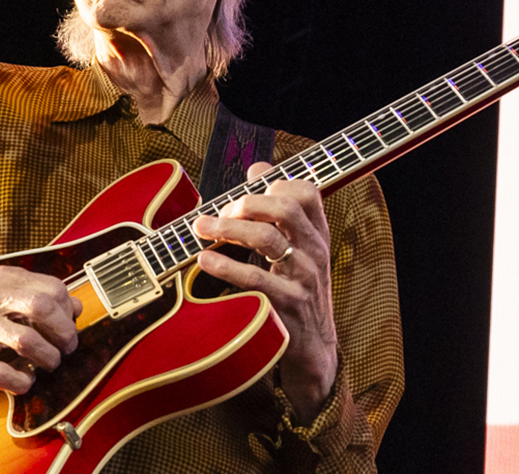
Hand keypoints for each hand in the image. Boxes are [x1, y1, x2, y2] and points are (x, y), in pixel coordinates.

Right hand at [0, 266, 82, 393]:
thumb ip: (35, 291)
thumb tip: (74, 306)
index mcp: (2, 278)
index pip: (52, 288)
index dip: (68, 309)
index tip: (69, 322)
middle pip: (43, 310)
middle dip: (65, 333)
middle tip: (67, 347)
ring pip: (28, 342)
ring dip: (49, 358)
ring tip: (50, 363)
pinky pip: (2, 372)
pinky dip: (22, 380)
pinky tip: (26, 379)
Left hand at [194, 162, 338, 421]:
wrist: (314, 350)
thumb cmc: (297, 291)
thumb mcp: (296, 250)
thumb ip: (277, 212)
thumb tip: (257, 167)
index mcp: (317, 235)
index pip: (309, 191)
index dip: (276, 182)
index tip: (248, 188)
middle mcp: (315, 252)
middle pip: (286, 208)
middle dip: (247, 203)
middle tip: (220, 212)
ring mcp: (303, 279)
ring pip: (268, 239)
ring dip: (228, 229)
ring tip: (201, 228)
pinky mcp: (288, 307)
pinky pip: (255, 280)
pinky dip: (226, 266)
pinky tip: (205, 261)